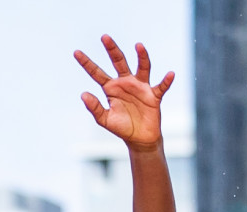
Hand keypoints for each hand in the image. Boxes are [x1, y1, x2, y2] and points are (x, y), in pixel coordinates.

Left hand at [74, 35, 173, 149]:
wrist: (139, 139)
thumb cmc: (121, 127)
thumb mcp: (105, 120)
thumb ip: (95, 108)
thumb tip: (83, 94)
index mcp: (111, 88)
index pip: (97, 73)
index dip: (86, 63)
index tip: (76, 52)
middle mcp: (125, 82)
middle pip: (119, 62)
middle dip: (112, 50)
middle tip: (104, 37)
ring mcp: (141, 87)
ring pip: (142, 68)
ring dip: (142, 57)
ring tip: (138, 46)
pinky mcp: (154, 95)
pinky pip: (161, 86)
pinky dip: (166, 81)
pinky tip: (170, 74)